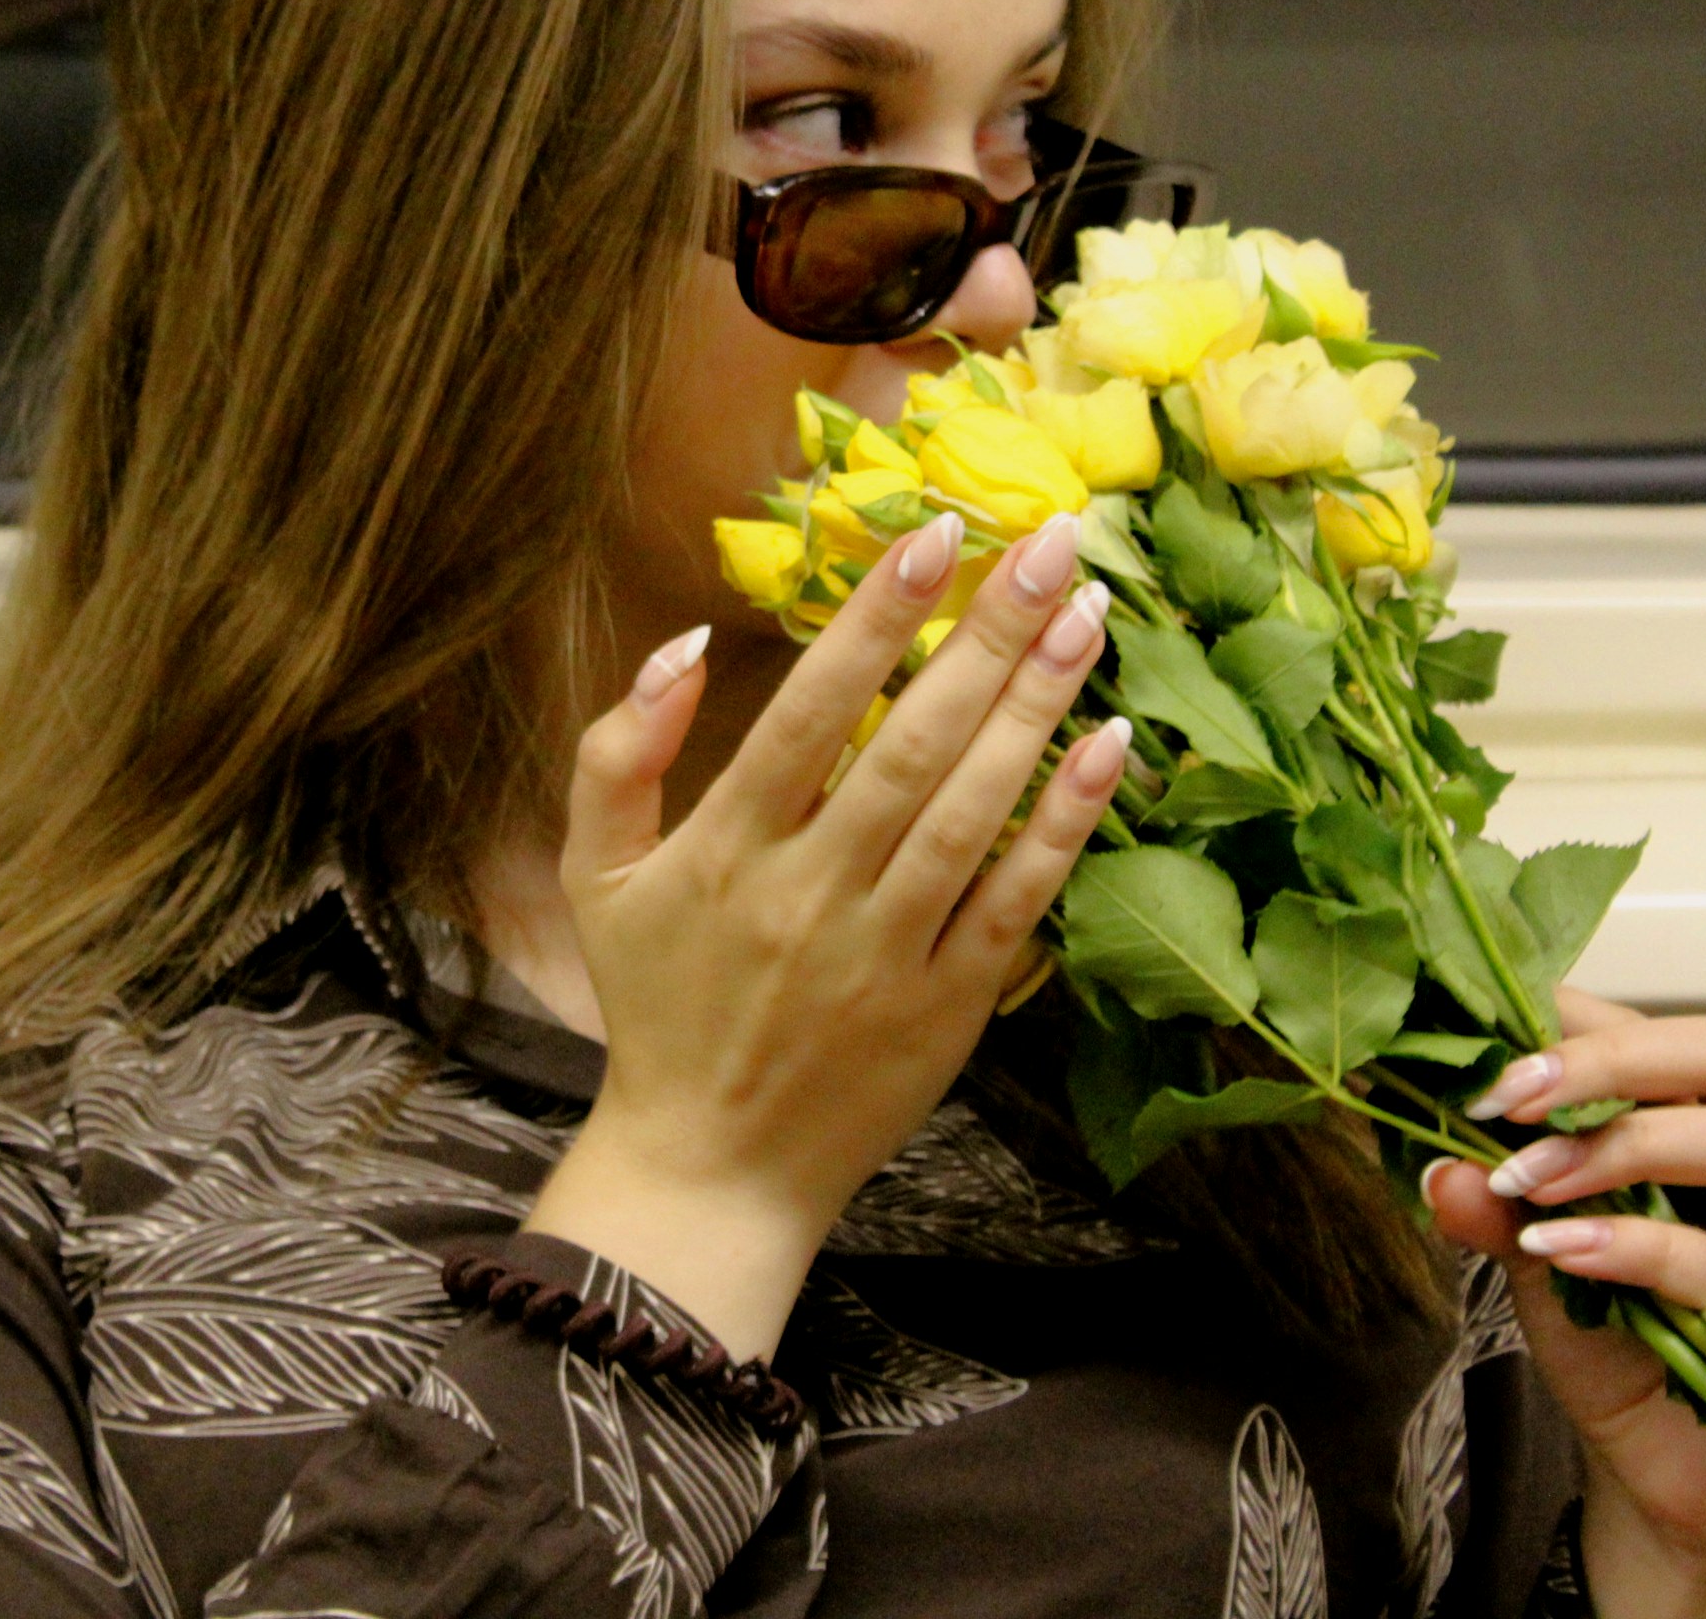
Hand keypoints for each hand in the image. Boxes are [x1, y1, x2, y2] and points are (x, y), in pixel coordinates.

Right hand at [523, 509, 1128, 1359]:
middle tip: (1051, 542)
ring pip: (973, 813)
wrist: (709, 1172)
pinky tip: (1109, 747)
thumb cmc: (659, 1006)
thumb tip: (685, 643)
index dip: (875, 619)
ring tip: (1086, 615)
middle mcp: (810, 894)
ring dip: (1036, 708)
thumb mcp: (595, 877)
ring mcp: (886, 954)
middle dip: (985, 636)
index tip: (935, 533)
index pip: (811, 711)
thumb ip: (619, 753)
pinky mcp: (948, 1009)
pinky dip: (1065, 826)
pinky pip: (1017, 903)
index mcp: (727, 851)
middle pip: (911, 745)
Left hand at [1424, 991, 1705, 1618]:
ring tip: (1528, 1181)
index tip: (1486, 1047)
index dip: (1580, 1026)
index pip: (1671, 1033)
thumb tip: (1440, 1163)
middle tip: (1508, 1093)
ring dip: (1624, 1151)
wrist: (1663, 1474)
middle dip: (1612, 1063)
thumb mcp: (1537, 1256)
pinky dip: (1641, 1251)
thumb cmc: (1617, 1342)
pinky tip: (1564, 1253)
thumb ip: (1499, 1202)